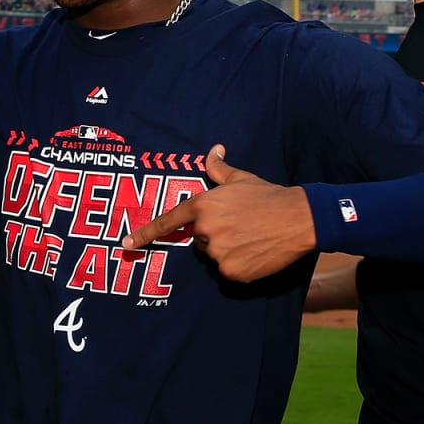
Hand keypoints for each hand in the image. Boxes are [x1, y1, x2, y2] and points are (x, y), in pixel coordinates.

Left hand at [122, 145, 313, 281]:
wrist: (298, 219)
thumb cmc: (269, 196)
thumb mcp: (241, 178)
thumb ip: (220, 168)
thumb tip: (214, 151)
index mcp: (203, 206)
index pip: (168, 221)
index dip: (145, 233)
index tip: (125, 243)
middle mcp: (206, 231)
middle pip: (200, 240)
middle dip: (216, 234)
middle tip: (241, 225)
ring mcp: (218, 254)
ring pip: (214, 256)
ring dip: (228, 250)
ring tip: (252, 237)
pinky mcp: (232, 272)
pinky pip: (228, 272)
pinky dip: (240, 265)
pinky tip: (256, 251)